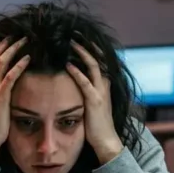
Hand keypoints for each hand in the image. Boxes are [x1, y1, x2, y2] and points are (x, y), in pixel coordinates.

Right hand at [0, 37, 29, 162]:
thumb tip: (1, 84)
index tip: (8, 39)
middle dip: (6, 42)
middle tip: (18, 34)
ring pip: (1, 61)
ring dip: (13, 48)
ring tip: (24, 40)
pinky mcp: (0, 95)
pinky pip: (11, 76)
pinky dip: (19, 65)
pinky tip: (28, 58)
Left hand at [67, 41, 122, 163]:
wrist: (106, 140)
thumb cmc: (97, 124)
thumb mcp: (93, 103)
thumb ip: (87, 91)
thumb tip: (75, 81)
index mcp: (104, 83)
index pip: (98, 59)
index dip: (89, 47)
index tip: (77, 36)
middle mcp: (104, 84)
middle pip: (97, 57)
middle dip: (85, 44)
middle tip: (73, 32)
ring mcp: (100, 91)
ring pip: (93, 65)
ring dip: (81, 52)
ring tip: (70, 42)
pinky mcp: (94, 100)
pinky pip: (85, 83)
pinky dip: (76, 73)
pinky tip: (67, 65)